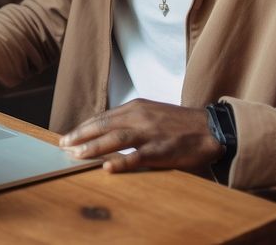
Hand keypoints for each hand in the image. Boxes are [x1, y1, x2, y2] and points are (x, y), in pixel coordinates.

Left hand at [59, 99, 223, 172]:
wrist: (210, 128)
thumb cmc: (179, 122)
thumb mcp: (151, 112)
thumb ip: (130, 119)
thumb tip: (106, 128)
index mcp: (136, 107)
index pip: (103, 117)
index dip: (84, 127)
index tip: (68, 136)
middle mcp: (140, 117)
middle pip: (104, 126)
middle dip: (81, 136)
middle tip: (64, 145)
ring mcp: (151, 134)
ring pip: (116, 139)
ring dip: (94, 147)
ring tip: (76, 155)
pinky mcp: (162, 150)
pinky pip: (138, 157)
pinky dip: (121, 162)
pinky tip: (107, 167)